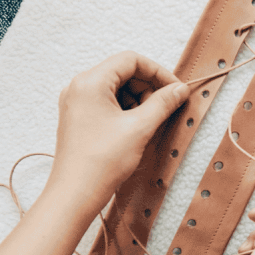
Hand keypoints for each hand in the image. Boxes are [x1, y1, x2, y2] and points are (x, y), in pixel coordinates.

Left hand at [46, 51, 188, 216]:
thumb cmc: (102, 161)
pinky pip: (106, 103)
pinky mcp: (78, 118)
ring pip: (116, 88)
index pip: (130, 60)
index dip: (157, 71)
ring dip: (138, 99)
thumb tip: (179, 89)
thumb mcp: (140, 128)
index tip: (175, 89)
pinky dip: (125, 110)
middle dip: (148, 86)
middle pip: (122, 72)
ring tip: (150, 121)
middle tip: (166, 107)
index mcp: (90, 82)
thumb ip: (163, 103)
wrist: (75, 193)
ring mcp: (76, 103)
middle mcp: (79, 87)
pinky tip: (136, 128)